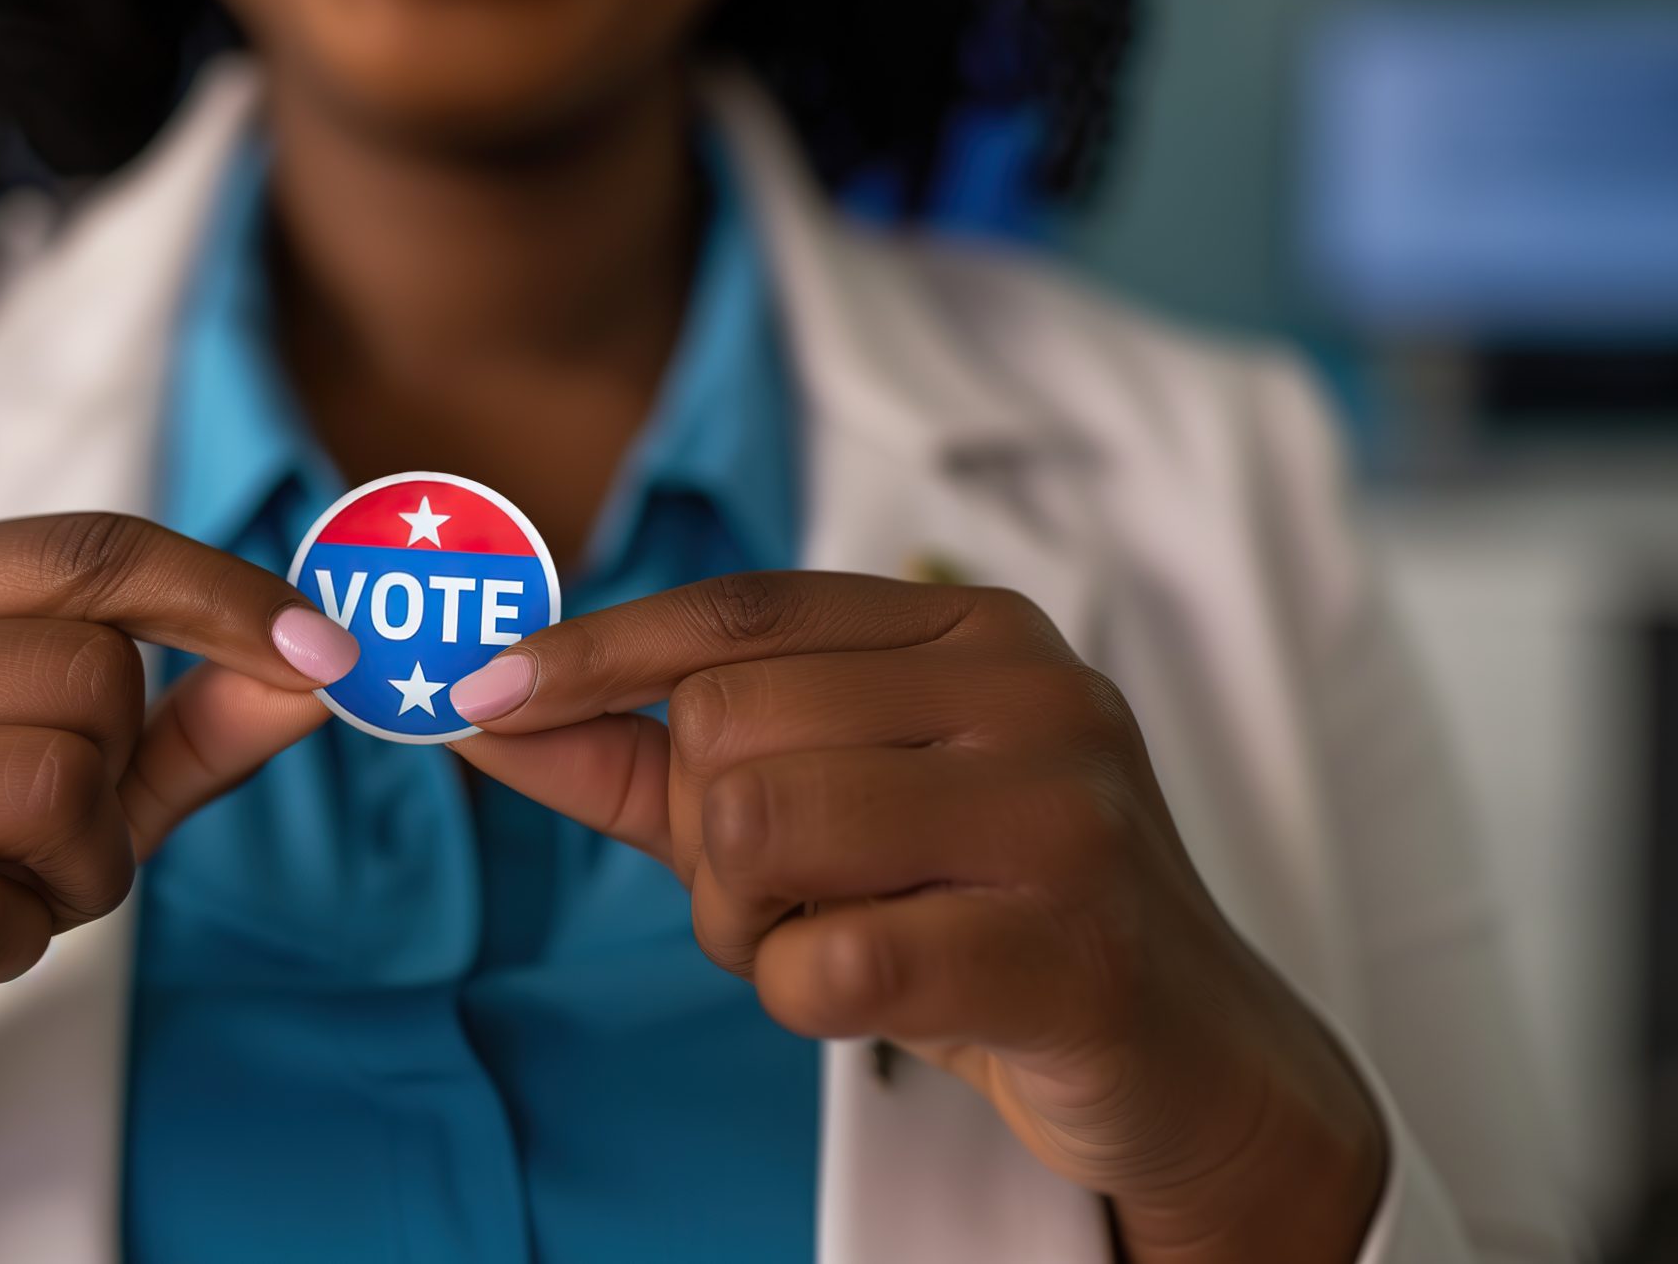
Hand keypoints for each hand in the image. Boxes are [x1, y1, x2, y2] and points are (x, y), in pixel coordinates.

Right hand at [0, 514, 356, 1263]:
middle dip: (116, 777)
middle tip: (45, 840)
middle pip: (88, 673)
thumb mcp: (65, 789)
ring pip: (54, 784)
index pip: (83, 551)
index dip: (221, 594)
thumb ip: (189, 724)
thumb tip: (322, 663)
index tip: (328, 649)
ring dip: (77, 869)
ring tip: (1, 890)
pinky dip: (11, 944)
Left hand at [448, 573, 1388, 1263]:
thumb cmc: (987, 920)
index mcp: (974, 631)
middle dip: (708, 845)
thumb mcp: (826, 820)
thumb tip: (483, 714)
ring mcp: (1060, 814)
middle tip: (790, 904)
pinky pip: (829, 963)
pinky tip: (883, 1000)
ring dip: (750, 925)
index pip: (738, 611)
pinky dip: (807, 1000)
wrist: (1195, 1065)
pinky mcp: (1069, 947)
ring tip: (837, 945)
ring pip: (756, 828)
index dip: (595, 653)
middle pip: (727, 729)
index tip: (482, 690)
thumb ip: (656, 765)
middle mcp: (1029, 693)